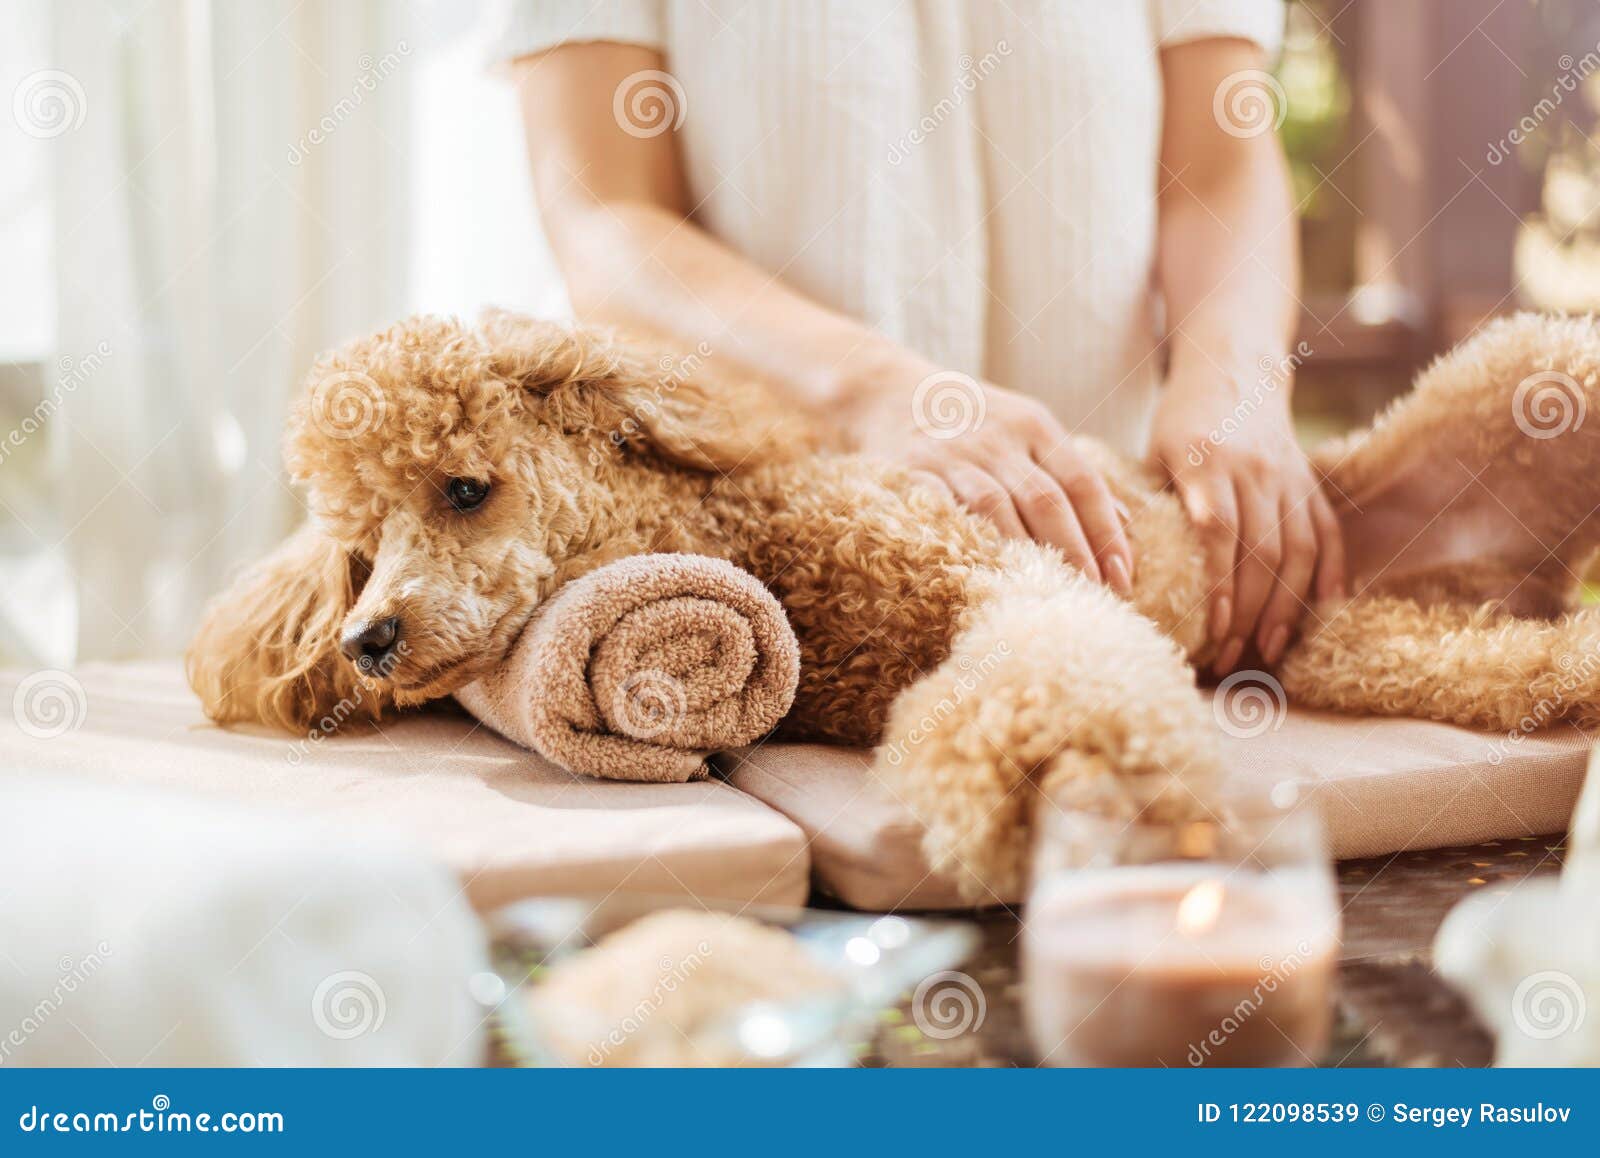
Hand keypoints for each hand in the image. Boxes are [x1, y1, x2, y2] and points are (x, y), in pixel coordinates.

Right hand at [848, 367, 1134, 594]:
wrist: (888, 390)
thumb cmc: (971, 419)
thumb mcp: (1027, 429)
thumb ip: (1072, 472)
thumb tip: (1126, 523)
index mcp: (1034, 426)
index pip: (1082, 482)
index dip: (1106, 531)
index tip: (1124, 575)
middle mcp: (998, 438)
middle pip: (1047, 499)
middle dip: (1076, 552)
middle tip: (1096, 597)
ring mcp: (954, 455)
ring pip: (998, 508)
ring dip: (1027, 555)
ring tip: (1050, 594)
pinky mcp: (912, 472)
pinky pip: (945, 511)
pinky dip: (969, 541)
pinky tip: (988, 573)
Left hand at [1150, 369, 1345, 672]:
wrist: (1232, 369)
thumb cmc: (1181, 421)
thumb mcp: (1153, 453)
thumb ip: (1148, 504)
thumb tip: (1124, 570)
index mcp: (1207, 462)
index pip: (1218, 532)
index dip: (1219, 584)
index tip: (1213, 629)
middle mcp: (1254, 471)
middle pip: (1262, 552)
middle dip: (1249, 613)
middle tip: (1230, 657)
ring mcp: (1288, 477)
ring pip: (1298, 551)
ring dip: (1285, 606)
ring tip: (1268, 650)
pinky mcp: (1310, 482)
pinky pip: (1327, 533)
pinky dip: (1330, 574)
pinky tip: (1323, 611)